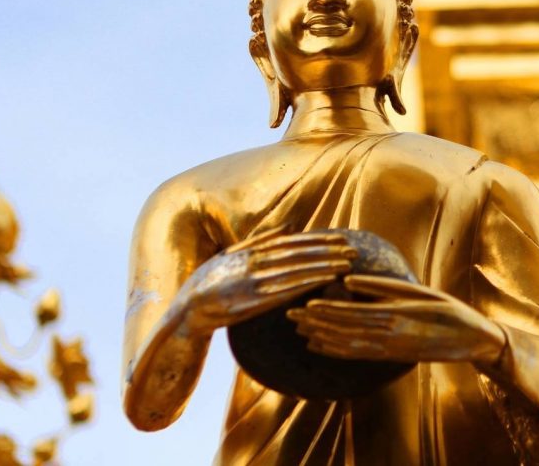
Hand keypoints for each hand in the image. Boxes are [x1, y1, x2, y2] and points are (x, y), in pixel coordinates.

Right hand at [180, 229, 355, 334]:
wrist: (185, 312)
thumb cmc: (209, 282)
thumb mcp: (231, 254)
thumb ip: (260, 240)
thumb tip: (290, 225)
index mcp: (250, 252)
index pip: (292, 244)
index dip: (319, 241)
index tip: (342, 239)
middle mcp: (252, 264)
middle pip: (298, 256)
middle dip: (327, 253)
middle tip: (353, 251)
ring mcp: (251, 284)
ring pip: (294, 273)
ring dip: (322, 268)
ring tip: (346, 266)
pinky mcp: (250, 304)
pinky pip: (282, 293)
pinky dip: (304, 286)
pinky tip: (323, 285)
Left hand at [287, 275, 507, 365]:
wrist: (472, 340)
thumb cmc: (448, 310)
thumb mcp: (419, 292)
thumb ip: (384, 288)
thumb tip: (349, 280)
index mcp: (395, 315)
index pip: (352, 313)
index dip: (327, 311)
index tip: (305, 304)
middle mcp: (388, 335)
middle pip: (344, 329)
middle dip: (316, 323)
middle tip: (290, 315)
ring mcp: (389, 348)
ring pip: (347, 343)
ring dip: (321, 336)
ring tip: (299, 329)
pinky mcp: (392, 355)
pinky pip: (358, 354)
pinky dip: (336, 350)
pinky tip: (320, 346)